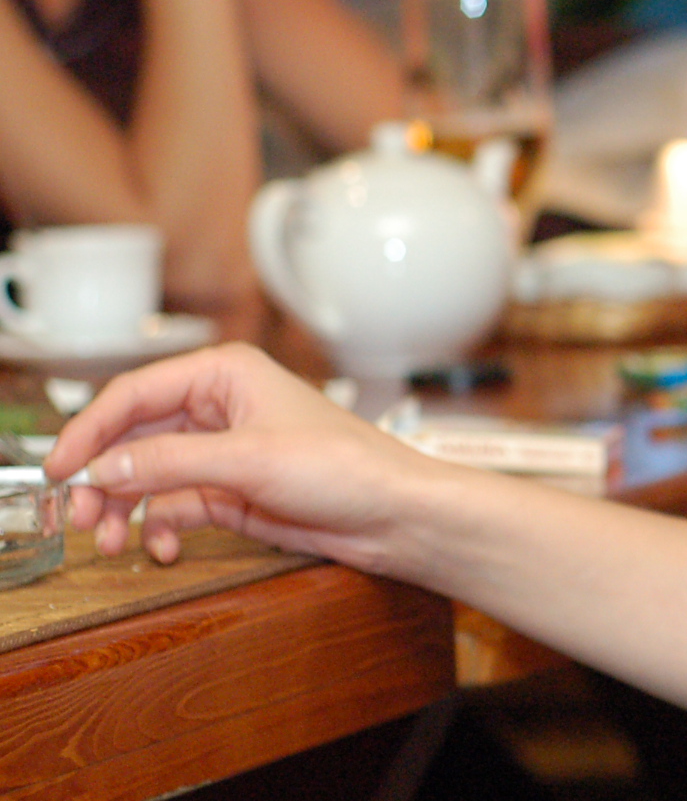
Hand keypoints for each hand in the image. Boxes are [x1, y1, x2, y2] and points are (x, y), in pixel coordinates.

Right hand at [44, 343, 444, 571]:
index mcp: (226, 375)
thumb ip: (169, 462)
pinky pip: (174, 506)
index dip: (89, 431)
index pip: (134, 394)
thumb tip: (103, 468)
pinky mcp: (231, 491)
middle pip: (133, 438)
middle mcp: (220, 408)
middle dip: (103, 479)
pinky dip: (161, 528)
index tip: (58, 470)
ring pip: (148, 476)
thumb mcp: (248, 460)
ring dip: (124, 510)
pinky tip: (164, 548)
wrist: (393, 514)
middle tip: (82, 518)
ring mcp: (224, 452)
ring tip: (113, 542)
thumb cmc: (346, 467)